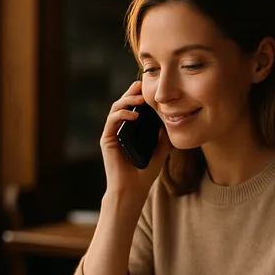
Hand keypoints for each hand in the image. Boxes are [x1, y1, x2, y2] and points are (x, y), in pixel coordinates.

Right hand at [101, 81, 170, 202]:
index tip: (149, 88)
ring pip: (116, 108)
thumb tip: (168, 120)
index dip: (139, 96)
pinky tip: (134, 115)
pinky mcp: (107, 139)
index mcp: (131, 131)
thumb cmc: (145, 174)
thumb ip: (163, 137)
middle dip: (132, 92)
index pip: (134, 108)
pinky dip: (122, 114)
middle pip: (123, 104)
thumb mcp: (160, 152)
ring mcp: (112, 134)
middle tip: (141, 84)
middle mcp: (120, 130)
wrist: (132, 190)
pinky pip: (112, 120)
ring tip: (140, 98)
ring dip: (127, 100)